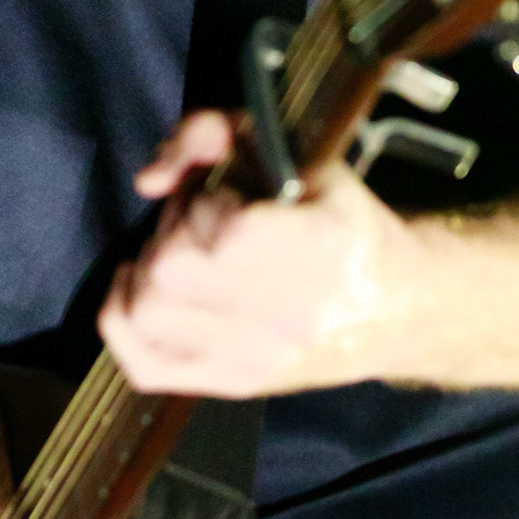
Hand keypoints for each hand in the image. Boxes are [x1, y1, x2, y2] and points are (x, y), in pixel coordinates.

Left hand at [98, 110, 430, 396]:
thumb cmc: (339, 218)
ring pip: (148, 314)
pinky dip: (122, 324)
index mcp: (320, 251)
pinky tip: (137, 287)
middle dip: (171, 229)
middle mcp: (291, 319)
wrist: (396, 304)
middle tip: (198, 217)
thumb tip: (150, 178)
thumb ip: (214, 132)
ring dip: (147, 270)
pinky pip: (146, 365)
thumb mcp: (293, 151)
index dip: (205, 202)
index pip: (217, 233)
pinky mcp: (236, 385)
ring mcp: (260, 362)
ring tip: (176, 251)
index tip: (226, 195)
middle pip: (171, 270)